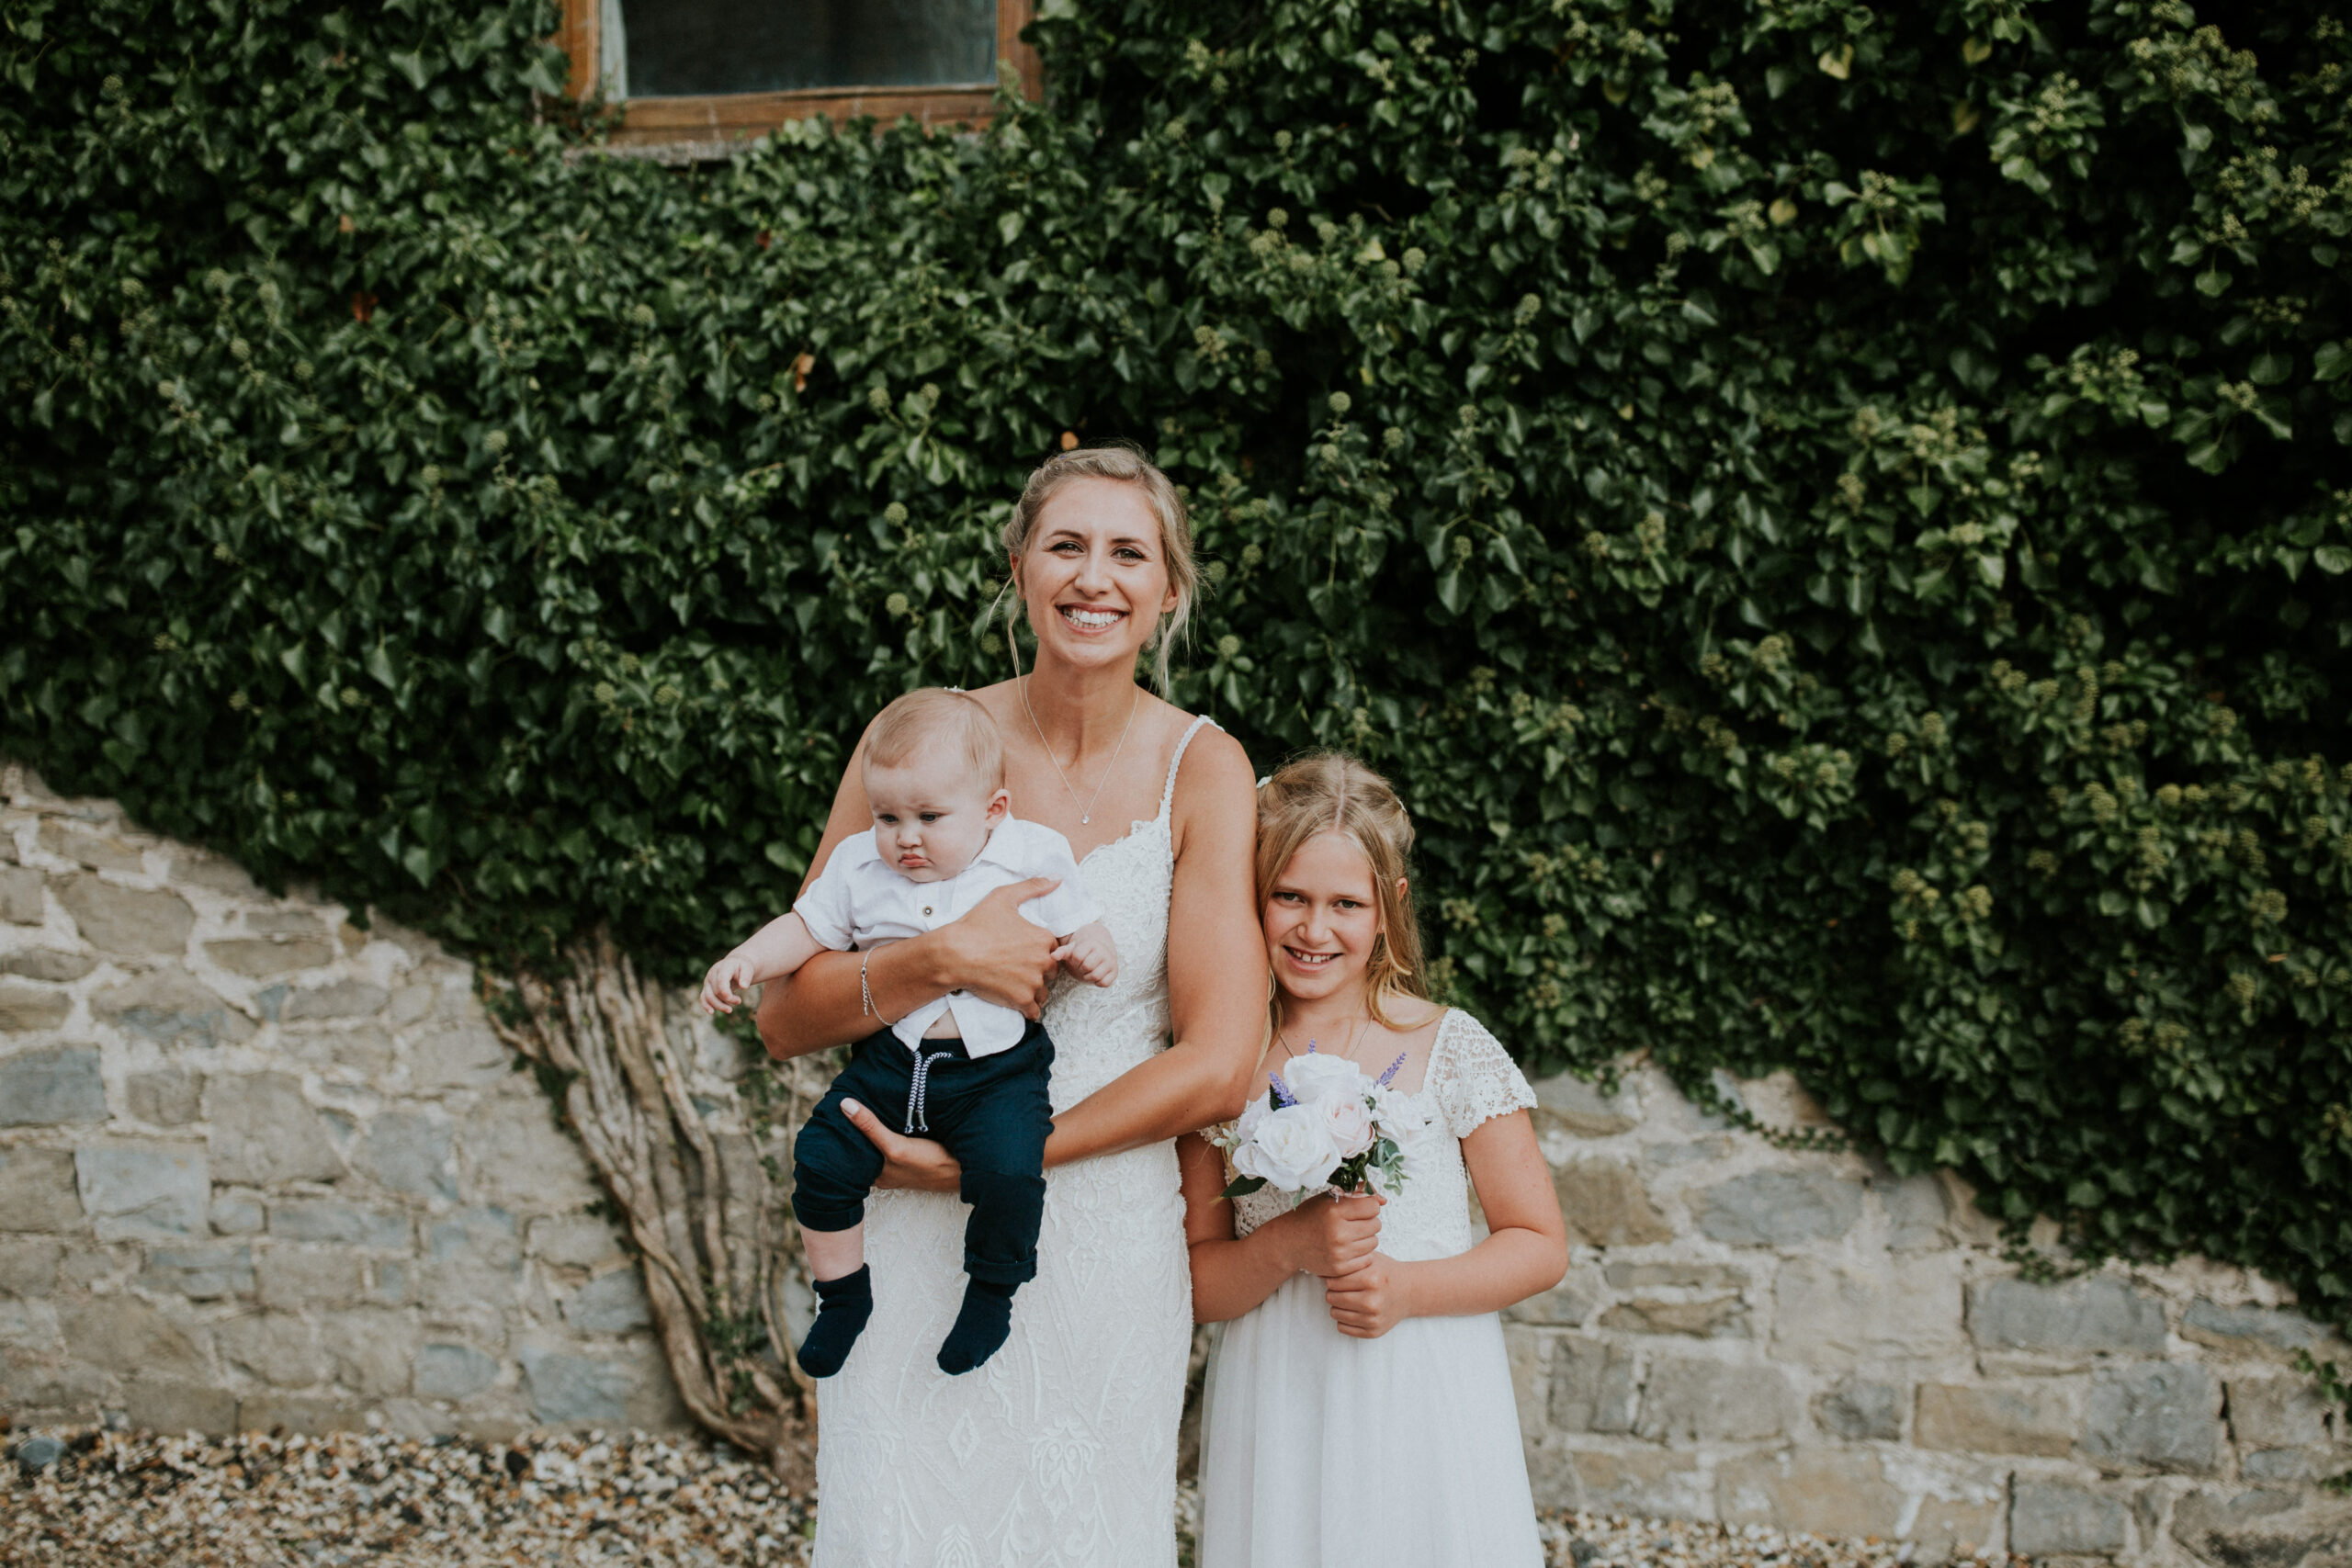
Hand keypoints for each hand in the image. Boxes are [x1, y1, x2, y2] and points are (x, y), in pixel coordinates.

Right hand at [701, 955, 758, 1014]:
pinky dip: (706, 1005)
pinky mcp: (707, 987)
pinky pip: (703, 998)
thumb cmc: (742, 967)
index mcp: (723, 967)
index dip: (726, 992)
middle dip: (728, 999)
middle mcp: (712, 973)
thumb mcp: (748, 968)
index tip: (737, 1001)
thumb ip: (746, 976)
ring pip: (708, 996)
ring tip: (730, 1010)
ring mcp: (708, 981)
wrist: (734, 964)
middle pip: (716, 991)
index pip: (721, 981)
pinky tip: (712, 1012)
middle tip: (739, 1001)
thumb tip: (744, 987)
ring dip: (719, 1006)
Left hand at [838, 1098, 962, 1192]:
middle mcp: (883, 1169)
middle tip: (840, 1100)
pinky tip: (886, 1111)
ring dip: (871, 1126)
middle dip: (852, 1128)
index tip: (827, 1112)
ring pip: (876, 1142)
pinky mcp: (912, 1153)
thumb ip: (871, 1128)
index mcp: (875, 1173)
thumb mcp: (896, 1147)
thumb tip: (845, 1105)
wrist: (966, 1171)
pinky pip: (891, 1137)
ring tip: (858, 1100)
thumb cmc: (930, 1163)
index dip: (838, 1134)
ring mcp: (898, 1162)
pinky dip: (886, 1126)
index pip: (849, 1152)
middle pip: (862, 1146)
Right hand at [936, 878, 1063, 1018]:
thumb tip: (1057, 879)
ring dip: (1034, 989)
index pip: (1053, 948)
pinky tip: (1016, 999)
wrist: (954, 954)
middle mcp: (1043, 961)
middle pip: (1051, 970)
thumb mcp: (1003, 897)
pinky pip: (1034, 1010)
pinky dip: (1028, 1007)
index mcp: (1043, 938)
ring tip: (1014, 982)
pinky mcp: (1021, 1000)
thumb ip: (1033, 887)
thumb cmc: (976, 925)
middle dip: (1038, 970)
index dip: (1038, 950)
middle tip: (1017, 967)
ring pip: (1044, 991)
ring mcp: (1033, 982)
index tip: (1022, 951)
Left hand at [1053, 922, 1119, 987]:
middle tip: (1082, 965)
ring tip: (1088, 970)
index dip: (1074, 960)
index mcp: (1092, 943)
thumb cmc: (1082, 949)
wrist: (1100, 947)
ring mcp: (1111, 961)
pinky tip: (1096, 975)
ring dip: (1088, 976)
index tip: (1077, 958)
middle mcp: (1104, 951)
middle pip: (1087, 967)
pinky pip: (1104, 983)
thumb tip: (1052, 956)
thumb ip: (1062, 952)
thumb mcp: (1071, 948)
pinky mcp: (1115, 971)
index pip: (1078, 957)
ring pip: (1095, 976)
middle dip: (1081, 968)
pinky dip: (1098, 982)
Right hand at [1279, 1190, 1383, 1277]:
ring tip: (1351, 1235)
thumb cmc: (1311, 1216)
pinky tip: (1349, 1248)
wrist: (1290, 1243)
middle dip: (1368, 1221)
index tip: (1358, 1209)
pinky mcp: (1340, 1268)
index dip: (1368, 1206)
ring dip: (1366, 1237)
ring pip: (1374, 1242)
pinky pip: (1368, 1258)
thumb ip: (1357, 1194)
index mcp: (1334, 1210)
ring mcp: (1339, 1252)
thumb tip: (1384, 1200)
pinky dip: (1362, 1253)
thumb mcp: (1330, 1198)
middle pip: (1376, 1225)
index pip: (1373, 1207)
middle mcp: (1338, 1232)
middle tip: (1354, 1222)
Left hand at [1325, 1251, 1411, 1337]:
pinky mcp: (1373, 1332)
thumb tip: (1317, 1270)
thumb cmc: (1385, 1272)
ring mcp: (1373, 1318)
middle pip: (1331, 1298)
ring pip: (1335, 1314)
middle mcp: (1372, 1301)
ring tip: (1350, 1298)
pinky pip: (1342, 1328)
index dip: (1332, 1278)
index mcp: (1371, 1279)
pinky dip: (1344, 1319)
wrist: (1410, 1291)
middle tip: (1344, 1288)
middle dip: (1333, 1292)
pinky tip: (1354, 1310)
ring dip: (1338, 1306)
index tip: (1339, 1277)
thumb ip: (1346, 1262)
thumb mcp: (1368, 1260)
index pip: (1332, 1281)